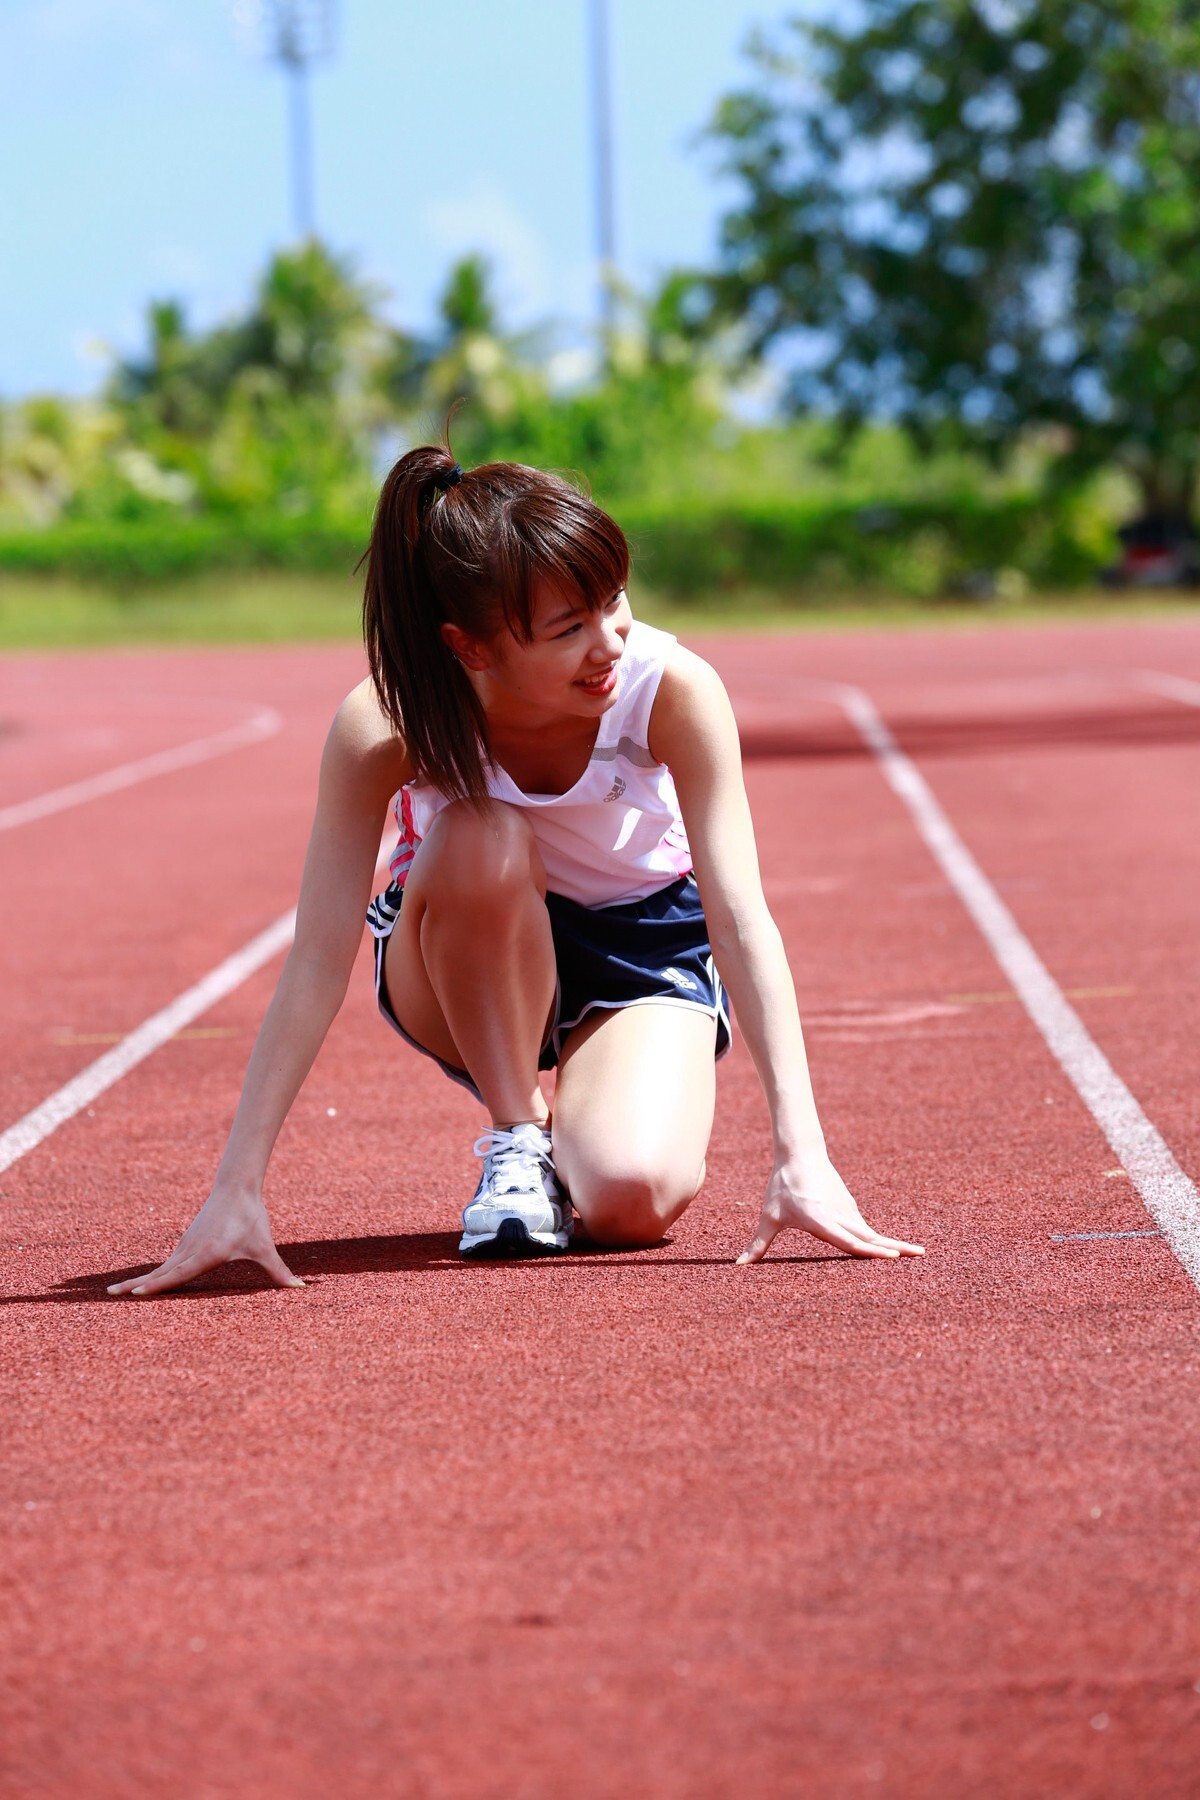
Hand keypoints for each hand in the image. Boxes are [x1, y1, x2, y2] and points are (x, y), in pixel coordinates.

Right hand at [107, 1186, 304, 1296]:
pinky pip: (166, 1262)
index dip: (157, 1285)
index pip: (177, 1274)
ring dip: (140, 1279)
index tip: (135, 1294)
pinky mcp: (186, 1242)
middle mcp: (190, 1249)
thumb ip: (279, 1271)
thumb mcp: (264, 1247)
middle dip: (135, 1284)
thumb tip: (300, 1288)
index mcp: (206, 1253)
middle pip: (160, 1272)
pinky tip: (145, 1282)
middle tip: (109, 1295)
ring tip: (117, 1291)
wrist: (237, 1187)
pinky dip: (153, 1273)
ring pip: (160, 1267)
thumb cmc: (251, 1218)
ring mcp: (185, 1245)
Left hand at [736, 1150, 923, 1264]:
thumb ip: (758, 1244)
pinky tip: (891, 1247)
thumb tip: (739, 1265)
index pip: (850, 1240)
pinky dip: (879, 1239)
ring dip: (892, 1243)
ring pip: (871, 1232)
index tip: (891, 1257)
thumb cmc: (782, 1186)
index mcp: (822, 1220)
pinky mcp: (849, 1206)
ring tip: (914, 1254)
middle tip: (919, 1256)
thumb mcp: (769, 1216)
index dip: (870, 1251)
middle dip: (894, 1248)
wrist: (800, 1153)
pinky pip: (866, 1227)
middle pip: (870, 1237)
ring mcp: (848, 1210)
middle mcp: (840, 1216)